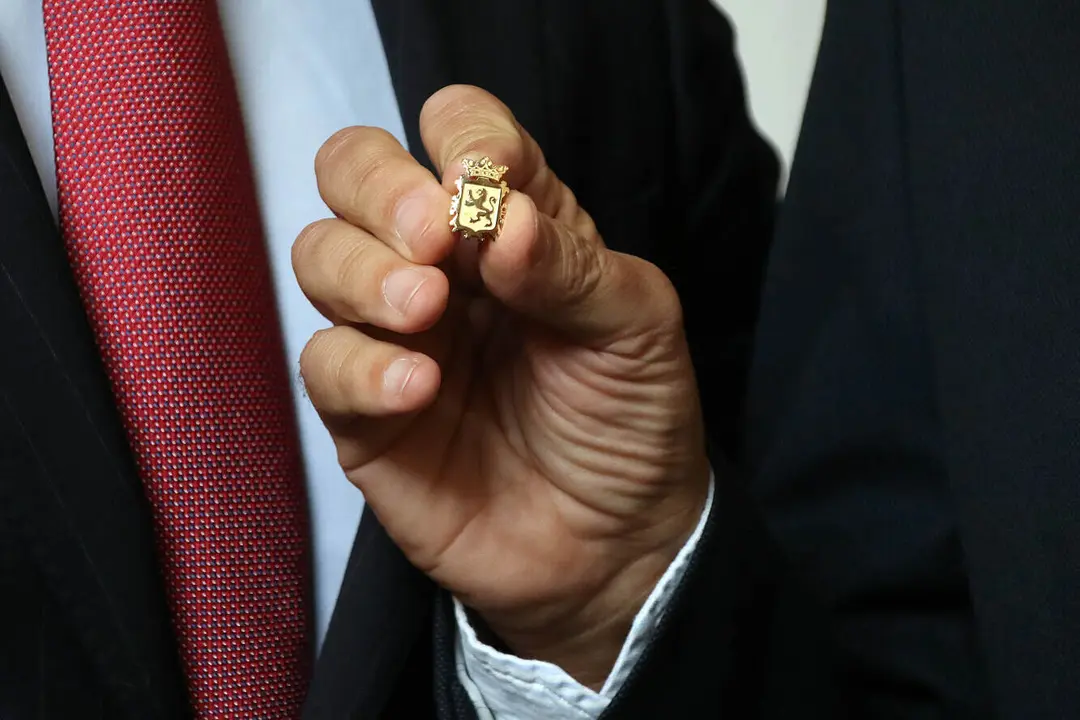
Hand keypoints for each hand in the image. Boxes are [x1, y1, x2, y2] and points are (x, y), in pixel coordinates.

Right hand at [294, 86, 709, 686]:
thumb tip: (497, 214)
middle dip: (381, 188)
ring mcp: (396, 335)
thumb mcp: (636, 328)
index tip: (485, 178)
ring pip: (320, 257)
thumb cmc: (632, 420)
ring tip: (427, 308)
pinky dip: (362, 366)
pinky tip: (418, 388)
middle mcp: (442, 265)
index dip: (463, 136)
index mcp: (510, 224)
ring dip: (363, 270)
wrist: (616, 547)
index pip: (457, 133)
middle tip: (433, 236)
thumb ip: (569, 265)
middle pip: (356, 174)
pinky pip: (325, 365)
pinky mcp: (364, 412)